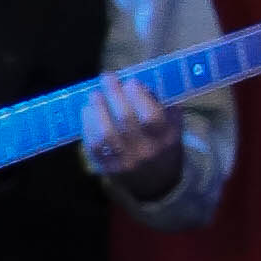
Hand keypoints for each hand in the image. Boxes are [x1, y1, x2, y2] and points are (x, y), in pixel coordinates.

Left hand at [79, 68, 181, 206]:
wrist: (156, 183)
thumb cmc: (164, 145)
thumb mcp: (173, 126)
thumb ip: (163, 104)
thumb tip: (143, 81)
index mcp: (166, 139)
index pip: (151, 117)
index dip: (138, 96)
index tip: (131, 81)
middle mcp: (145, 151)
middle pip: (125, 120)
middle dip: (114, 93)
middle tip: (107, 78)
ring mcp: (124, 161)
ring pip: (105, 133)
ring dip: (97, 108)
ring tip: (95, 94)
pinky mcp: (106, 167)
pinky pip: (92, 144)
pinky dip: (87, 124)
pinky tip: (88, 111)